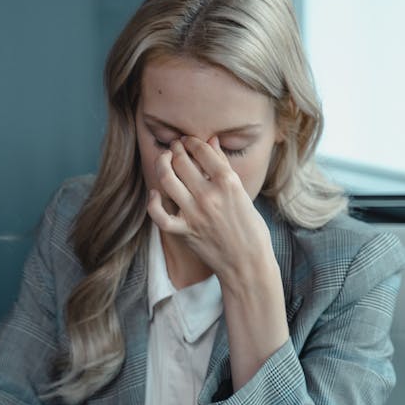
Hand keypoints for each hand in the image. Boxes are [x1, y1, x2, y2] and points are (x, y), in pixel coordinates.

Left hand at [147, 136, 271, 287]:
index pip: (203, 151)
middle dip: (175, 149)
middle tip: (174, 147)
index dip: (192, 141)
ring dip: (162, 165)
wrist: (248, 264)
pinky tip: (155, 194)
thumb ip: (224, 167)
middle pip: (182, 162)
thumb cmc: (250, 228)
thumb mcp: (243, 193)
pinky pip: (160, 216)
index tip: (188, 140)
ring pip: (167, 180)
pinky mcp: (185, 232)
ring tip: (164, 160)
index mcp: (228, 183)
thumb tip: (212, 141)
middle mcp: (210, 196)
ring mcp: (195, 214)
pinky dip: (153, 203)